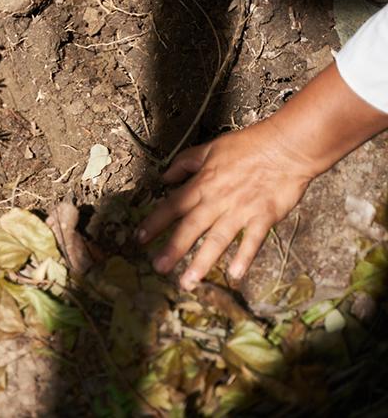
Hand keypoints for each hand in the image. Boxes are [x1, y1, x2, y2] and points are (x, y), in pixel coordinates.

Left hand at [136, 120, 318, 290]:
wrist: (287, 146)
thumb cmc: (248, 146)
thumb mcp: (209, 148)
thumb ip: (185, 163)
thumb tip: (164, 176)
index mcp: (203, 184)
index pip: (173, 205)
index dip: (155, 222)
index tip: (139, 238)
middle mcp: (218, 200)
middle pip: (190, 227)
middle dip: (173, 249)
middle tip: (158, 268)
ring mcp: (241, 210)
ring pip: (217, 239)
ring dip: (202, 261)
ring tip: (187, 281)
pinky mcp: (264, 217)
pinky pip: (252, 241)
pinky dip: (244, 257)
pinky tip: (234, 274)